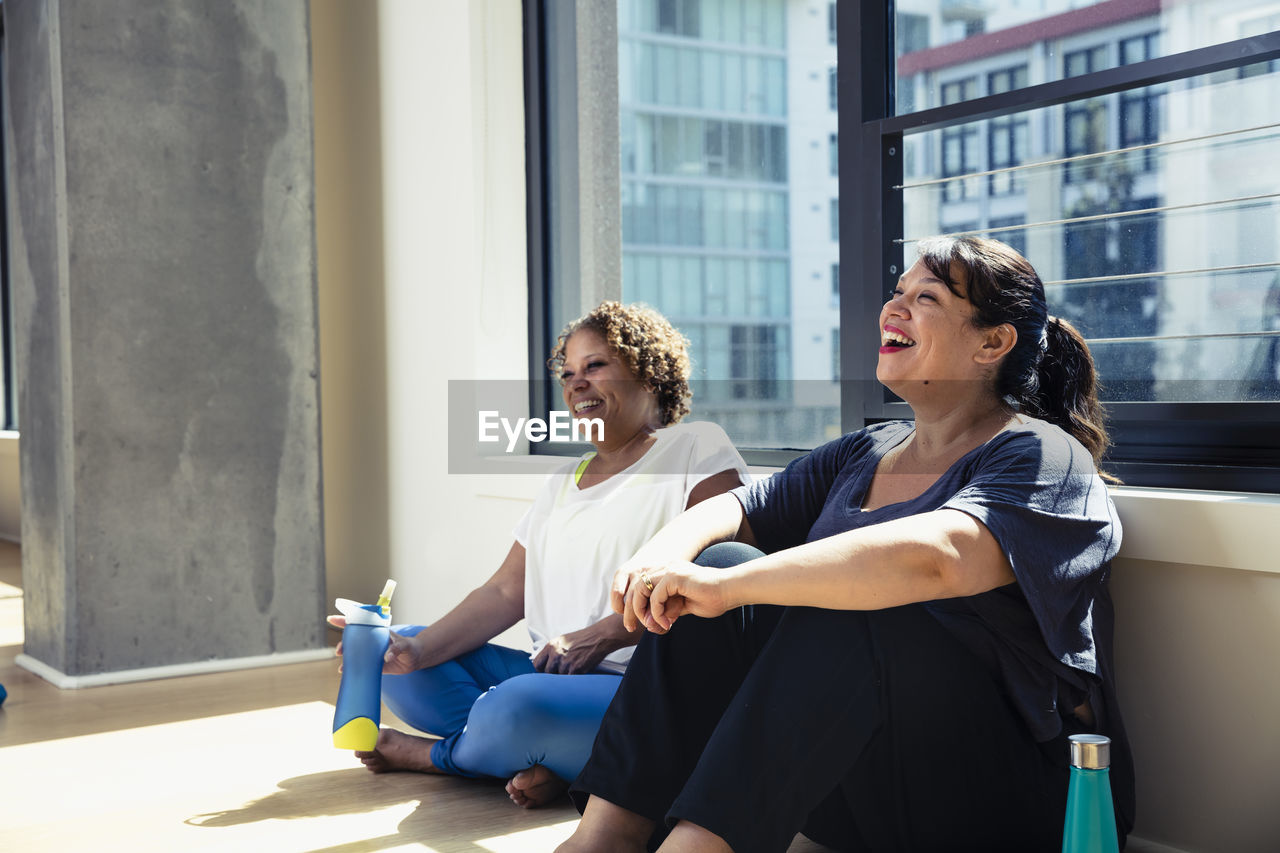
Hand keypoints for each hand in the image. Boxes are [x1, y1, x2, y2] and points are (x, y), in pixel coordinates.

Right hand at [326, 615, 420, 674]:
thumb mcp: (404, 645)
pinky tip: (345, 672)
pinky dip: (351, 668)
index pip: (358, 622)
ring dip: (345, 657)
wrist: (414, 660)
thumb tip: (386, 657)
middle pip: (352, 639)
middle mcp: (370, 641)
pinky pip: (359, 666)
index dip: (344, 620)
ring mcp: (370, 653)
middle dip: (342, 643)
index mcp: (376, 631)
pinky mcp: (372, 664)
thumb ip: (395, 649)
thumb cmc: (409, 647)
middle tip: (339, 650)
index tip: (331, 619)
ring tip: (342, 665)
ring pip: (353, 653)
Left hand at [531, 624, 614, 673]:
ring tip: (573, 668)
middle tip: (561, 672)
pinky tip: (579, 671)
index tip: (544, 673)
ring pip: (559, 678)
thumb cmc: (582, 639)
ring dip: (565, 676)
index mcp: (551, 646)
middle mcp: (556, 653)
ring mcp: (565, 662)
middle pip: (547, 673)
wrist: (599, 637)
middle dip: (553, 675)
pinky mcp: (575, 669)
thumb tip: (544, 666)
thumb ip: (552, 652)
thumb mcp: (562, 641)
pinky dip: (574, 678)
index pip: (536, 664)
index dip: (540, 671)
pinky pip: (569, 680)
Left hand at [619, 562, 734, 633]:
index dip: (638, 605)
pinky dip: (656, 612)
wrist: (730, 591)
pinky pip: (655, 596)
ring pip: (641, 589)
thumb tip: (653, 622)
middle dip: (634, 608)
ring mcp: (670, 570)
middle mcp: (666, 567)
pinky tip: (666, 622)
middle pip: (637, 586)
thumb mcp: (684, 606)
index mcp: (668, 572)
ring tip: (651, 626)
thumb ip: (668, 609)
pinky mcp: (674, 576)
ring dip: (642, 610)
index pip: (642, 586)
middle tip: (638, 627)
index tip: (645, 625)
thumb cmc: (713, 598)